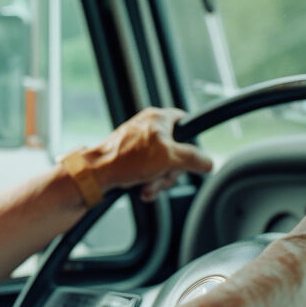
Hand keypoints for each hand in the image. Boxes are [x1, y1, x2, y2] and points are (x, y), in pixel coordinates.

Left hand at [85, 107, 212, 201]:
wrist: (97, 173)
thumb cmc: (127, 159)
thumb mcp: (170, 158)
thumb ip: (194, 159)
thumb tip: (208, 162)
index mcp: (158, 118)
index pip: (186, 121)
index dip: (192, 138)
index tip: (193, 154)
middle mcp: (148, 127)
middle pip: (176, 149)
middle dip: (171, 170)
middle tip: (163, 174)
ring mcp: (138, 143)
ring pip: (162, 163)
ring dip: (159, 179)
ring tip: (149, 185)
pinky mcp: (130, 157)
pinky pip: (148, 170)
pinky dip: (148, 181)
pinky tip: (142, 188)